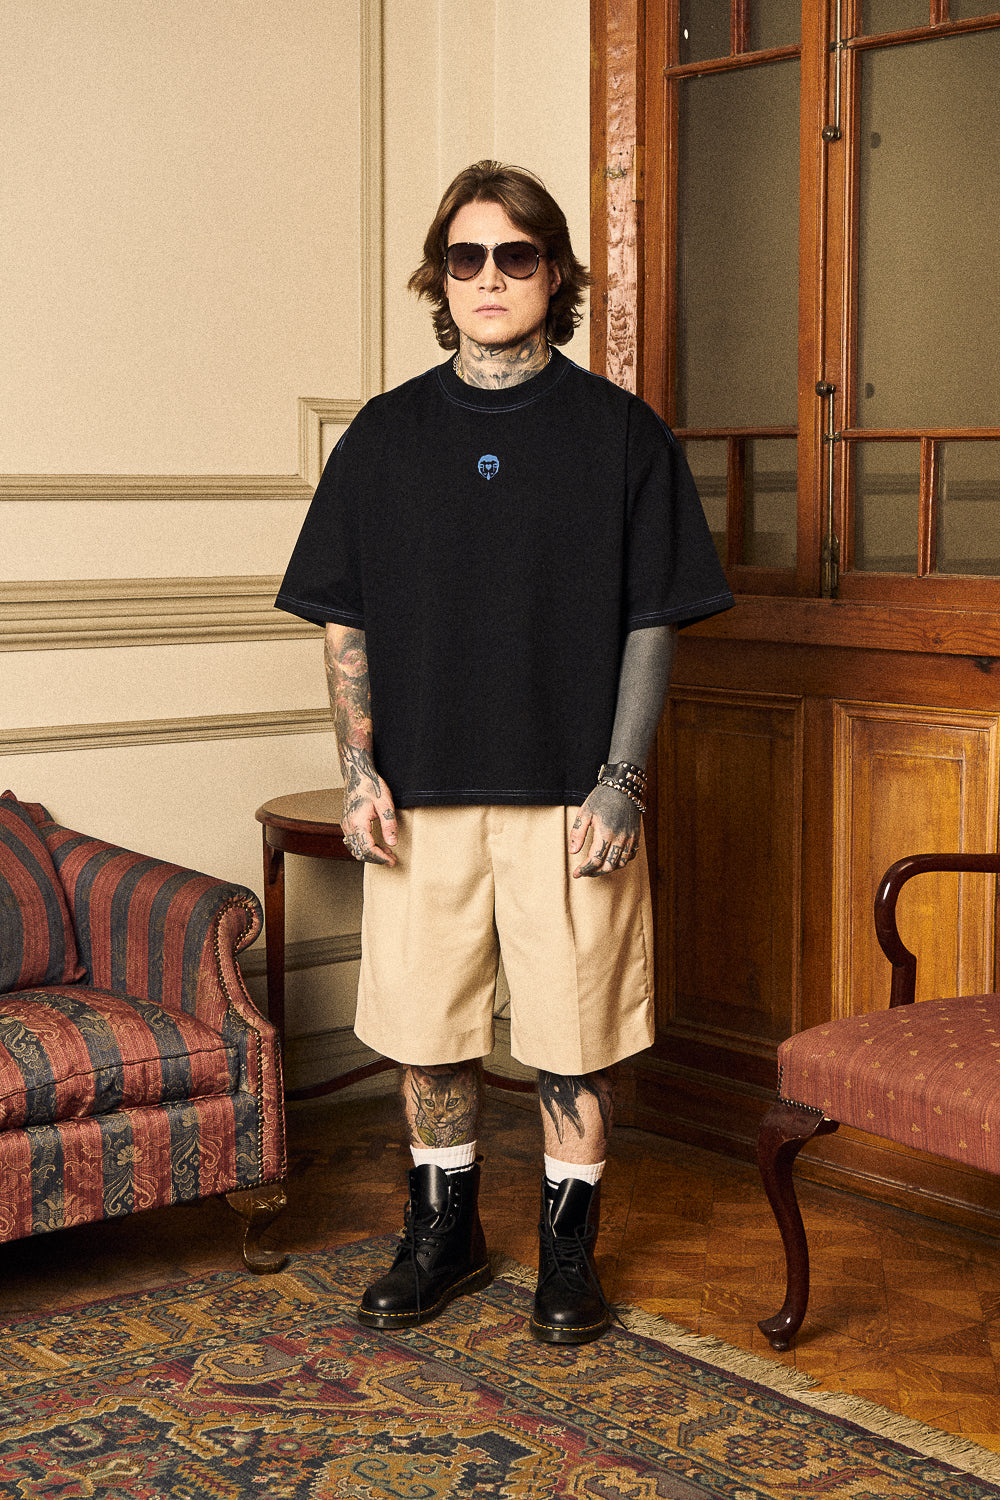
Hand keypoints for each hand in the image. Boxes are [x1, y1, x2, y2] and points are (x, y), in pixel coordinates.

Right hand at [340, 747, 397, 865]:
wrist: (357, 775)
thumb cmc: (371, 786)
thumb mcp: (385, 804)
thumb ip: (389, 824)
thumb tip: (392, 843)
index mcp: (357, 822)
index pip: (368, 849)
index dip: (380, 857)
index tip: (392, 860)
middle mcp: (348, 826)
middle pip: (360, 852)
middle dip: (376, 858)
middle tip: (391, 858)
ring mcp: (345, 825)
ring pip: (355, 849)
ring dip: (369, 854)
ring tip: (385, 852)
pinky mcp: (346, 823)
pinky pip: (352, 842)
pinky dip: (363, 848)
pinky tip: (374, 845)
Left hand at [569, 784, 640, 877]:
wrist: (624, 786)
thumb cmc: (602, 797)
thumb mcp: (584, 812)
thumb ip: (578, 833)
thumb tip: (573, 851)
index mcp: (605, 833)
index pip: (594, 860)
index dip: (584, 869)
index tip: (576, 873)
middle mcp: (620, 838)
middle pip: (608, 866)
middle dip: (594, 872)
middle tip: (585, 872)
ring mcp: (630, 838)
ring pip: (621, 864)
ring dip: (608, 869)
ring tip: (596, 867)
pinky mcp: (635, 836)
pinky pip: (630, 856)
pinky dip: (621, 862)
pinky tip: (611, 859)